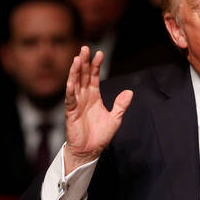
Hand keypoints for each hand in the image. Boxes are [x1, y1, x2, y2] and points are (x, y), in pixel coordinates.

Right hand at [64, 46, 132, 173]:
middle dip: (84, 62)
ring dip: (75, 71)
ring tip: (77, 59)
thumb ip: (121, 105)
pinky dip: (70, 90)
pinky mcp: (71, 112)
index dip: (96, 65)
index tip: (99, 53)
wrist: (90, 150)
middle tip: (85, 48)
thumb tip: (130, 92)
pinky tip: (71, 81)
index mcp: (94, 96)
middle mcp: (84, 97)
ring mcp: (76, 103)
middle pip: (83, 76)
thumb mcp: (115, 118)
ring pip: (75, 84)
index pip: (94, 76)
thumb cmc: (100, 135)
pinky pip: (70, 99)